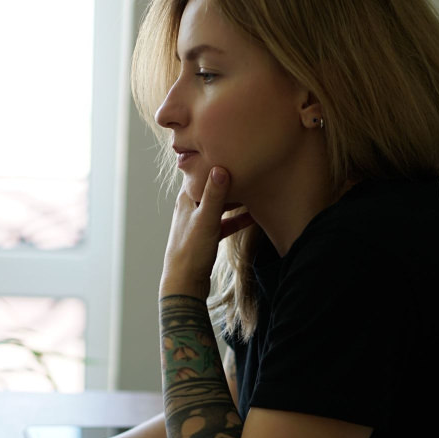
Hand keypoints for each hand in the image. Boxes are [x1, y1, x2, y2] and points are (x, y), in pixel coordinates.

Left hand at [160, 167, 254, 297]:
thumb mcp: (206, 221)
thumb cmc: (191, 252)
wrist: (184, 284)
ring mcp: (199, 222)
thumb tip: (220, 167)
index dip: (217, 162)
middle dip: (231, 179)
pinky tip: (253, 216)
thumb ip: (214, 195)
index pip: (202, 172)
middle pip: (213, 187)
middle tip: (251, 169)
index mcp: (186, 199)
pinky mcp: (207, 237)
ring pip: (220, 205)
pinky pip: (225, 222)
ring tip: (255, 189)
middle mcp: (191, 208)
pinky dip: (237, 218)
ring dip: (236, 199)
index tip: (236, 153)